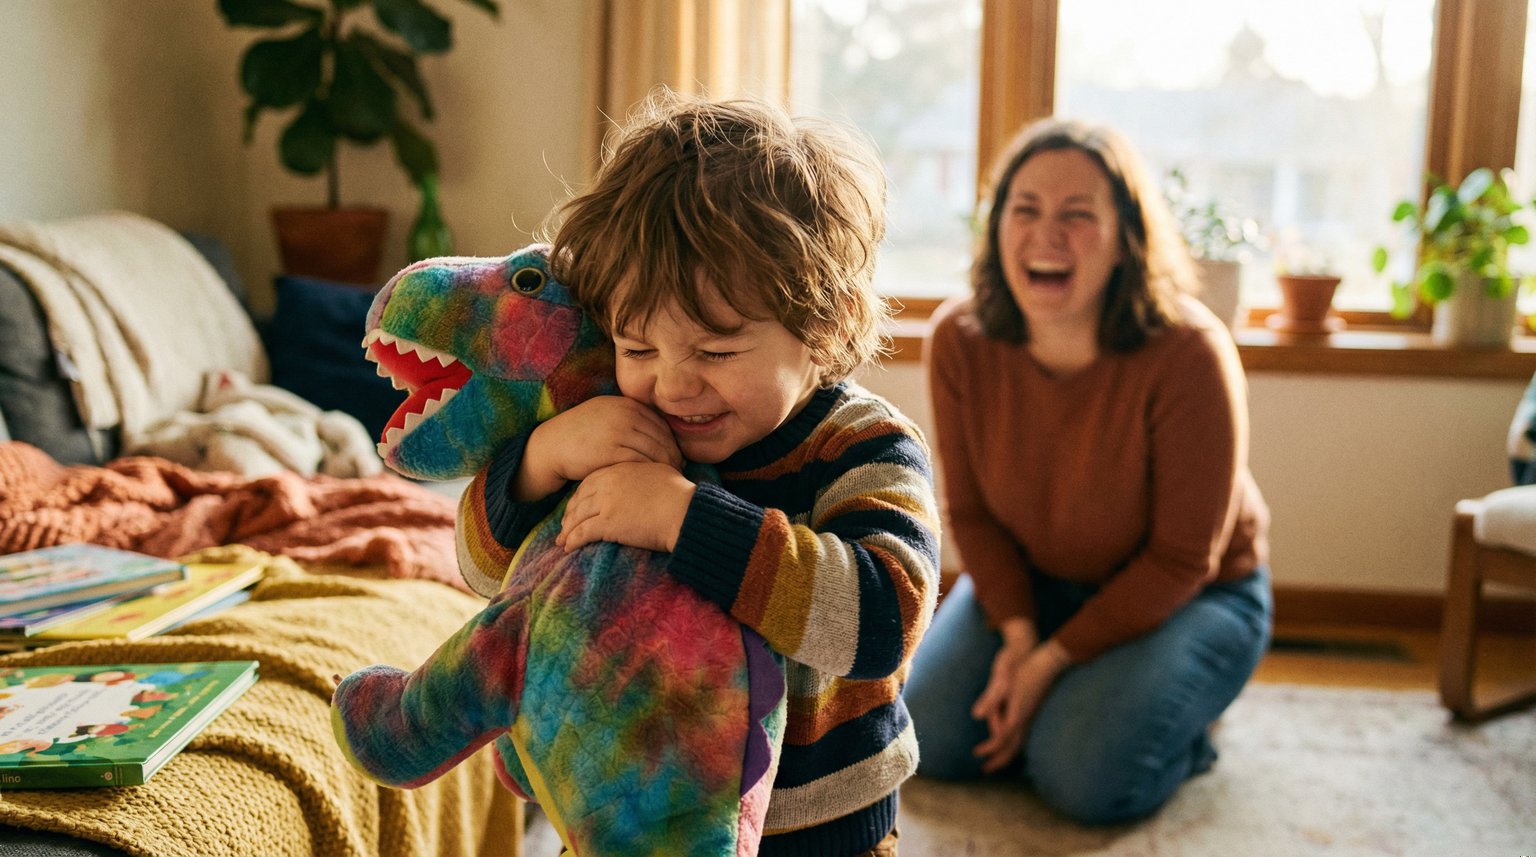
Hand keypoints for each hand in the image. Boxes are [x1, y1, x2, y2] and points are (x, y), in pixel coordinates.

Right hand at [517, 396, 681, 500]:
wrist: (551, 446)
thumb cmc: (580, 435)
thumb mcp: (605, 415)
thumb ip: (628, 417)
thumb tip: (658, 430)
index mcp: (625, 404)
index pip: (660, 423)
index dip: (672, 440)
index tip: (678, 454)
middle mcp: (624, 414)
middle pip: (662, 436)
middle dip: (674, 454)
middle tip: (679, 469)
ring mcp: (618, 431)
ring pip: (655, 450)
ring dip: (666, 465)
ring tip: (670, 476)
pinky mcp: (611, 450)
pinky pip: (641, 462)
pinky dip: (651, 472)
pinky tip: (653, 481)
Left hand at [557, 462, 696, 552]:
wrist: (684, 510)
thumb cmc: (680, 494)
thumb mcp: (661, 471)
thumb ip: (647, 471)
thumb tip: (650, 475)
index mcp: (621, 469)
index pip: (592, 481)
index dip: (582, 495)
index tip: (577, 505)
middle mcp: (609, 483)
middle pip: (580, 498)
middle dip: (570, 512)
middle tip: (565, 524)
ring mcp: (607, 503)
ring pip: (578, 515)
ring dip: (567, 529)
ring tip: (562, 540)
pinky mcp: (608, 523)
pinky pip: (583, 532)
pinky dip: (573, 540)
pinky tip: (568, 547)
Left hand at [971, 638, 1070, 773]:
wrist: (1049, 661)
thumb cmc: (1025, 669)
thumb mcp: (1004, 681)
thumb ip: (991, 699)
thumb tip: (976, 716)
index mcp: (1017, 714)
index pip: (1001, 739)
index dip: (988, 749)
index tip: (976, 754)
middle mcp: (1026, 719)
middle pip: (1013, 747)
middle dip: (999, 760)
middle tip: (986, 769)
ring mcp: (1032, 716)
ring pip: (1020, 743)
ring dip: (1007, 753)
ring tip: (997, 760)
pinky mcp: (1034, 711)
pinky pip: (1024, 734)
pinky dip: (1016, 744)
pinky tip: (1012, 741)